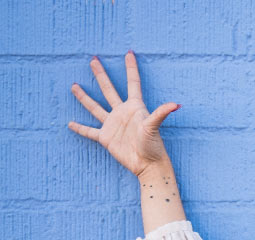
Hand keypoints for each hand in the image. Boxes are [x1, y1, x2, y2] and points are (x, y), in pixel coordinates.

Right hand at [68, 51, 179, 177]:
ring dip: (84, 97)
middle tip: (93, 59)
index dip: (131, 68)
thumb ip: (161, 113)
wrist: (147, 165)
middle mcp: (122, 113)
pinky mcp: (106, 138)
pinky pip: (90, 132)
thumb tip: (177, 104)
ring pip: (95, 107)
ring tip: (74, 85)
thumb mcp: (154, 126)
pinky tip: (70, 123)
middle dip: (101, 74)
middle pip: (109, 89)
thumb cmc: (153, 145)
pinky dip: (80, 128)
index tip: (129, 53)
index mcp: (134, 107)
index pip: (132, 83)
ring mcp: (113, 124)